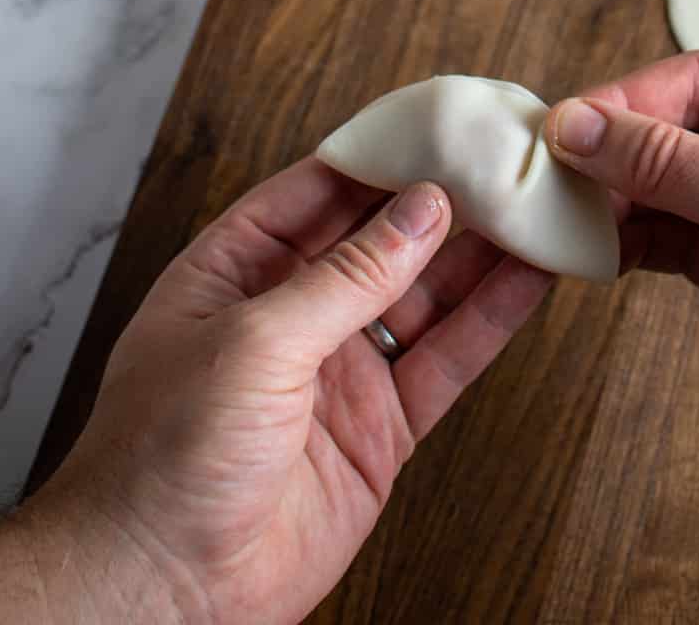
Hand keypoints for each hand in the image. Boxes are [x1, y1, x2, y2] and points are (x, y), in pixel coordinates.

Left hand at [15, 160, 550, 624]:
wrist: (162, 591)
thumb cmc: (162, 457)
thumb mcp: (254, 341)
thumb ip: (347, 276)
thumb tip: (420, 209)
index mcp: (236, 270)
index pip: (319, 189)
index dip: (380, 153)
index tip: (440, 121)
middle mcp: (292, 312)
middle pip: (382, 238)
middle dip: (442, 199)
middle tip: (505, 159)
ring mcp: (340, 370)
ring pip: (425, 295)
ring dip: (480, 253)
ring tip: (537, 206)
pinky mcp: (380, 428)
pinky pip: (446, 361)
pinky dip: (491, 321)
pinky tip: (531, 280)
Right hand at [544, 48, 698, 470]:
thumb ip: (670, 159)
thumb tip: (583, 126)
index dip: (637, 98)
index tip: (572, 123)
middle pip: (690, 129)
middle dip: (623, 151)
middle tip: (556, 169)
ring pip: (679, 186)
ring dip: (623, 199)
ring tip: (566, 211)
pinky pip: (683, 238)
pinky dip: (639, 241)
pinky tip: (598, 246)